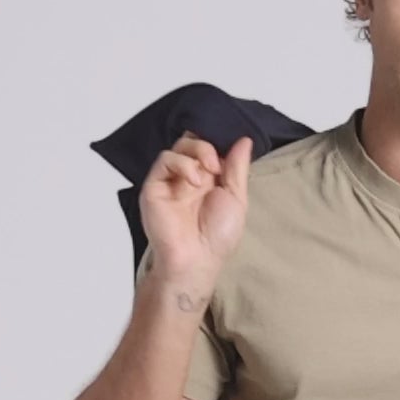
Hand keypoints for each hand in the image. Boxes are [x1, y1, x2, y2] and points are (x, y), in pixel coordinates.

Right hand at [140, 132, 252, 287]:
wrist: (197, 259)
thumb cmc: (218, 237)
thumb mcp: (237, 198)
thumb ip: (238, 168)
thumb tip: (244, 140)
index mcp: (209, 179)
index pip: (210, 146)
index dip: (218, 141)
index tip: (230, 147)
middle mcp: (189, 177)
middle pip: (194, 141)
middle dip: (208, 145)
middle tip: (218, 165)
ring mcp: (171, 180)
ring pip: (179, 146)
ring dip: (198, 151)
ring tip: (210, 170)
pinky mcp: (155, 186)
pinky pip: (165, 160)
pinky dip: (182, 163)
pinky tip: (194, 180)